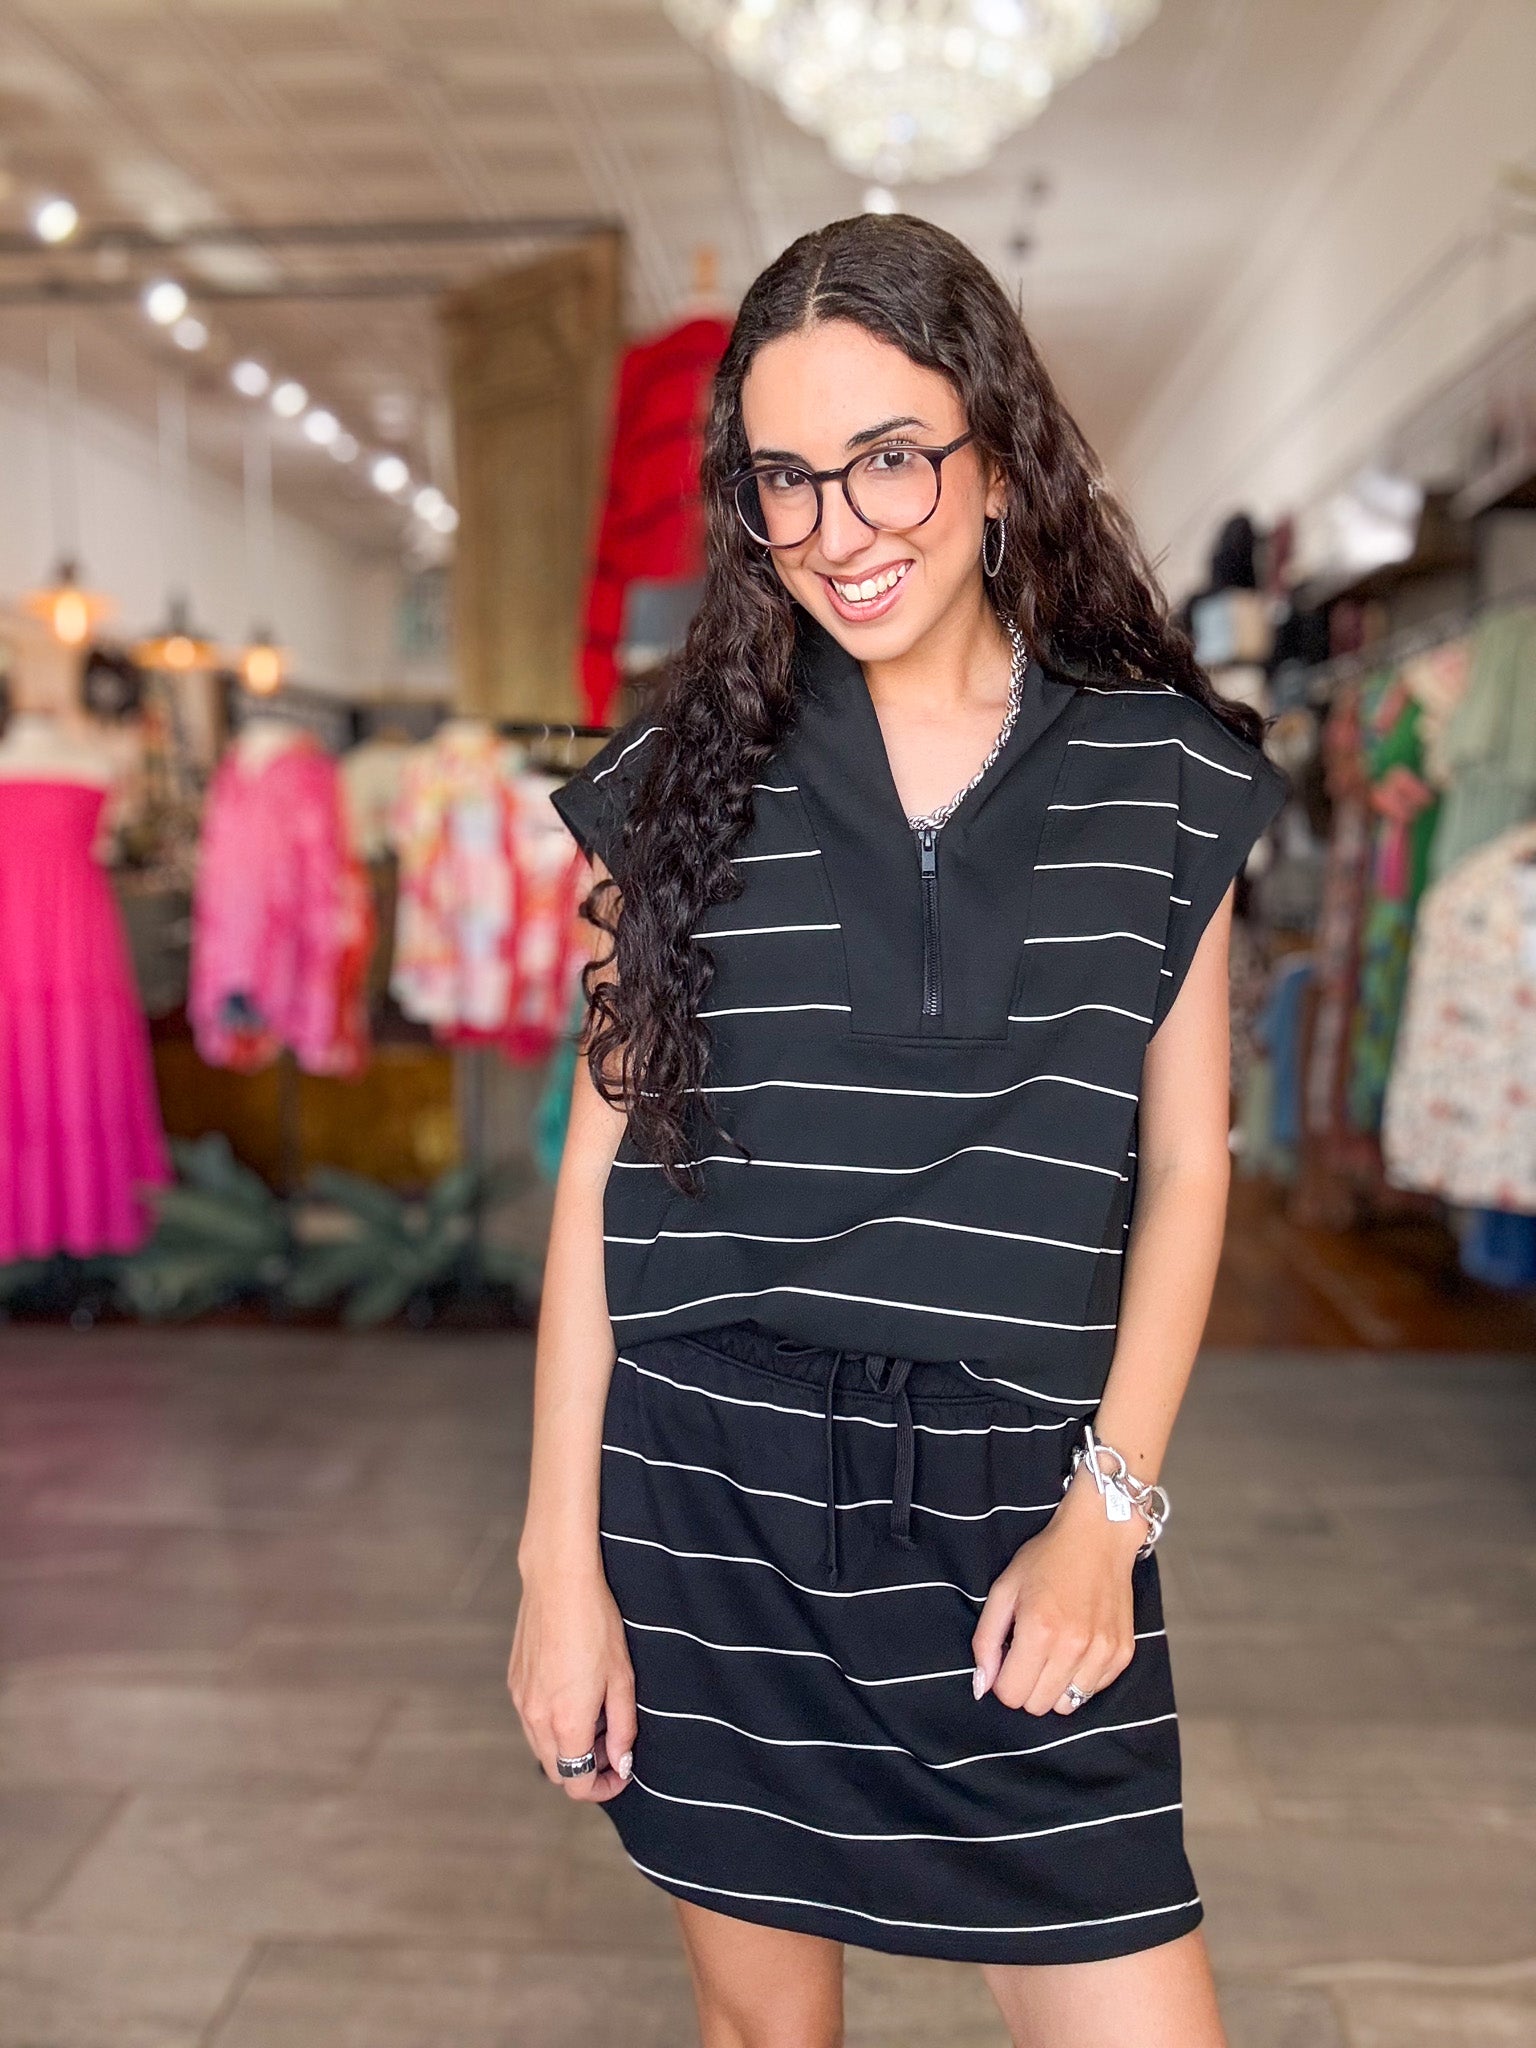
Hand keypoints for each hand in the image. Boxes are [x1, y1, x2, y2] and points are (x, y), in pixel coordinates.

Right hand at [508, 1555, 636, 1801]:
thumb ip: (623, 1728)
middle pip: (558, 1771)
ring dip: (568, 1746)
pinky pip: (532, 1720)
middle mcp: (536, 1718)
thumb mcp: (622, 1678)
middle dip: (587, 1768)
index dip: (603, 1788)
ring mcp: (520, 1700)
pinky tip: (574, 1692)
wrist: (558, 1581)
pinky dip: (552, 1723)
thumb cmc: (596, 1624)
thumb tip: (622, 1763)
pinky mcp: (514, 1682)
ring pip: (542, 1747)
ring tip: (597, 1714)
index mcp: (566, 1722)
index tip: (622, 1773)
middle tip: (614, 1743)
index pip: (577, 1784)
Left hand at [971, 1463, 1144, 1715]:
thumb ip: (986, 1641)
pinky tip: (1077, 1647)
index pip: (1011, 1695)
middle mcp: (1073, 1647)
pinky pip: (1093, 1690)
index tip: (1008, 1657)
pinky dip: (1080, 1678)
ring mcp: (1102, 1652)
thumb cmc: (1046, 1559)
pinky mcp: (1123, 1653)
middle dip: (1026, 1685)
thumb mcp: (1003, 1590)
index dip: (1003, 1680)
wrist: (1099, 1536)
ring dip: (1054, 1686)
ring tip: (1054, 1651)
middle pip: (1038, 1706)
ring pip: (1067, 1705)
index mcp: (1039, 1630)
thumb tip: (983, 1686)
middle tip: (1030, 1652)